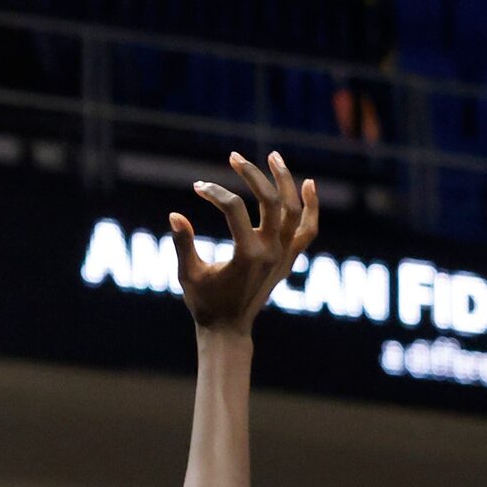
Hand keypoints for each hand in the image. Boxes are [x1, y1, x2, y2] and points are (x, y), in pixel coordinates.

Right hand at [174, 149, 314, 336]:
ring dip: (285, 180)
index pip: (233, 208)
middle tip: (234, 157)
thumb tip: (174, 215)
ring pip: (293, 210)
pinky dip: (311, 207)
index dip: (215, 193)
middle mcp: (272, 252)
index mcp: (247, 255)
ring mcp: (284, 255)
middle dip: (253, 175)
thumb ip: (183, 244)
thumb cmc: (205, 303)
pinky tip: (308, 184)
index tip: (198, 187)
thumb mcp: (189, 274)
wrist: (229, 330)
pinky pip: (307, 229)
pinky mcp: (288, 259)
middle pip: (271, 201)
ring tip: (273, 156)